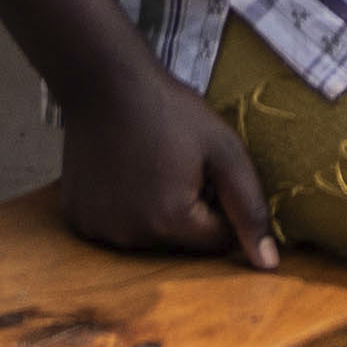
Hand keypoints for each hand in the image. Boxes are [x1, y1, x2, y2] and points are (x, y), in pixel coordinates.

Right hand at [51, 49, 285, 268]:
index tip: (206, 173)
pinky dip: (124, 211)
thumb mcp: (224, 151)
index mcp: (170, 223)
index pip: (218, 241)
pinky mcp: (77, 219)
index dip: (220, 206)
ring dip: (156, 214)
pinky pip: (116, 229)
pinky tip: (123, 176)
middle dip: (189, 214)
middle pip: (181, 245)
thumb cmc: (170, 111)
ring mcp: (98, 229)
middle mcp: (130, 237)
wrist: (105, 82)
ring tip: (149, 168)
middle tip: (178, 167)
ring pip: (148, 238)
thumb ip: (249, 209)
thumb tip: (268, 265)